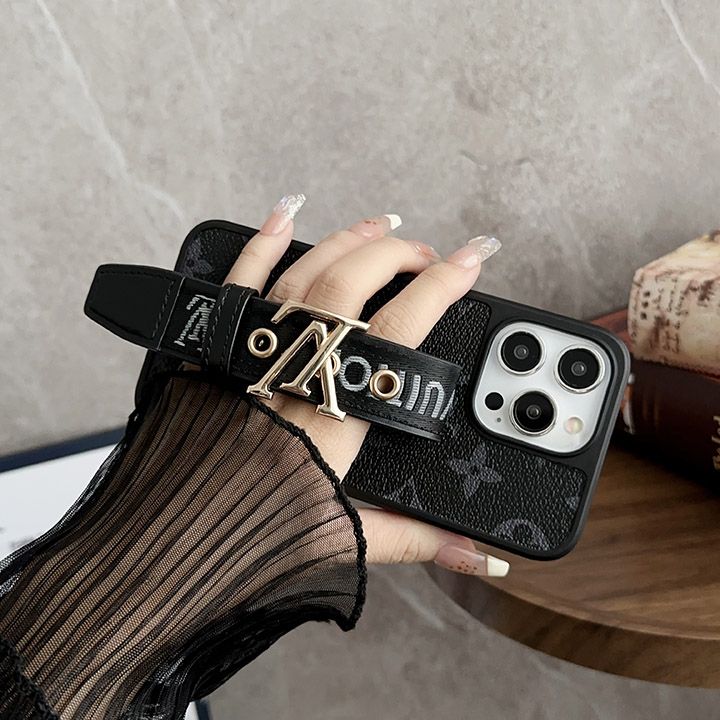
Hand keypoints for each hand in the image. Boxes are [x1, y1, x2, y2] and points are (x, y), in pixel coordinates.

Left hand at [225, 195, 507, 576]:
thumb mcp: (345, 541)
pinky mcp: (213, 353)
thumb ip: (415, 540)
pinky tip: (284, 214)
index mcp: (333, 417)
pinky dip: (260, 244)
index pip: (398, 332)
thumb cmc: (251, 544)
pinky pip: (238, 284)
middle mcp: (293, 373)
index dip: (441, 288)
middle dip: (398, 257)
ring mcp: (251, 356)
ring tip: (382, 227)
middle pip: (350, 286)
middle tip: (429, 254)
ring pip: (302, 274)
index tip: (474, 259)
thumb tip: (476, 554)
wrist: (167, 548)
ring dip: (347, 241)